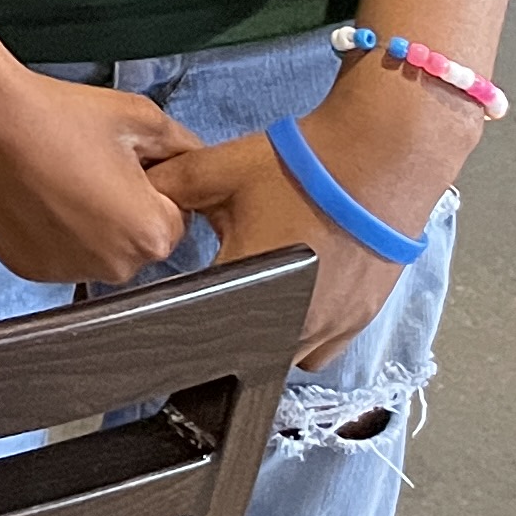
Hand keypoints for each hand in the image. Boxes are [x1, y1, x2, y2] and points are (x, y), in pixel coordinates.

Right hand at [0, 69, 199, 288]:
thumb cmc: (56, 115)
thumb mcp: (140, 116)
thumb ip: (185, 147)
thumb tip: (197, 163)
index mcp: (152, 233)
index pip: (174, 217)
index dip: (151, 185)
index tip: (122, 162)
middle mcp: (115, 266)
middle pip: (136, 240)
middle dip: (122, 209)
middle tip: (87, 165)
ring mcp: (68, 272)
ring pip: (96, 251)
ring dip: (87, 225)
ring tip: (57, 178)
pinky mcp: (28, 268)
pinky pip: (57, 255)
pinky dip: (50, 232)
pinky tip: (35, 195)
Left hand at [152, 69, 469, 365]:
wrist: (377, 160)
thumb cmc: (300, 170)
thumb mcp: (216, 170)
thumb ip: (169, 188)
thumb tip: (138, 199)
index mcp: (251, 293)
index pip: (202, 325)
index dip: (184, 309)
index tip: (182, 290)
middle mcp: (296, 325)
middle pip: (246, 350)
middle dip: (227, 323)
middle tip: (222, 282)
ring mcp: (334, 328)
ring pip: (286, 355)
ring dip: (267, 333)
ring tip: (258, 291)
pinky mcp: (363, 319)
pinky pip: (323, 349)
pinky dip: (305, 332)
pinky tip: (295, 297)